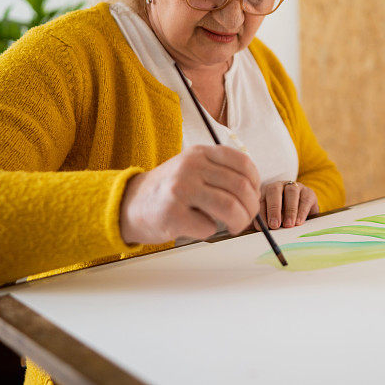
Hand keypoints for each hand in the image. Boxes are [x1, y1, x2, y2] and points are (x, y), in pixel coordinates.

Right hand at [119, 145, 260, 243]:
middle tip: (246, 218)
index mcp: (200, 153)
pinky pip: (207, 227)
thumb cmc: (169, 190)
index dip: (255, 183)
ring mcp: (180, 189)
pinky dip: (210, 231)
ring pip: (229, 208)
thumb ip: (220, 171)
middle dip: (250, 208)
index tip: (253, 196)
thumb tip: (254, 192)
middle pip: (240, 188)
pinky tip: (199, 226)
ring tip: (234, 227)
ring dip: (238, 222)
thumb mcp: (193, 168)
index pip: (243, 163)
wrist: (128, 204)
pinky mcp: (172, 214)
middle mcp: (191, 167)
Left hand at [258, 181, 318, 229]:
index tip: (262, 227)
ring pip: (291, 192)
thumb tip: (261, 230)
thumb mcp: (272, 219)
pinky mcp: (308, 192)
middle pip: (274, 191)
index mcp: (266, 191)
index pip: (261, 199)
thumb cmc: (282, 216)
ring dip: (289, 210)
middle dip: (274, 209)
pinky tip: (299, 222)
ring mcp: (295, 187)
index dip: (261, 213)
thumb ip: (265, 222)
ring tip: (288, 225)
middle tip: (274, 225)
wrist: (302, 212)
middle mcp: (279, 186)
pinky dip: (302, 211)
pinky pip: (305, 199)